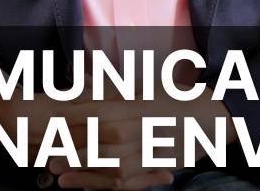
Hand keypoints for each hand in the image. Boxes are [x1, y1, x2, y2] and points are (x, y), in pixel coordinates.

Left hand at [48, 88, 234, 188]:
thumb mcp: (146, 86)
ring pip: (111, 163)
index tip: (51, 122)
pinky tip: (86, 187)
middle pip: (100, 138)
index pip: (99, 111)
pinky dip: (105, 185)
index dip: (72, 118)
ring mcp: (151, 149)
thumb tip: (84, 80)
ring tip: (58, 173)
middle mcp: (142, 127)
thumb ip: (114, 88)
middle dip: (71, 147)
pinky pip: (128, 179)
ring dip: (82, 169)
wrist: (213, 117)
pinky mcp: (158, 167)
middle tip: (46, 153)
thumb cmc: (177, 98)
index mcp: (138, 104)